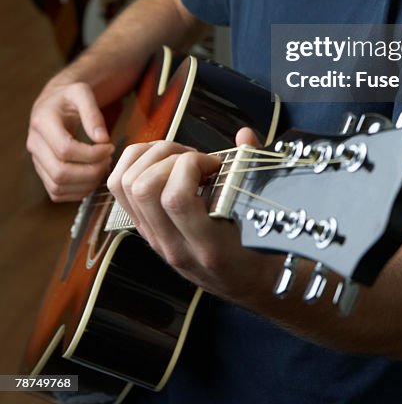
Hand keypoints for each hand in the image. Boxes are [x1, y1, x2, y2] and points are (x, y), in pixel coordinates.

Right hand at [26, 80, 114, 200]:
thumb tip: (102, 139)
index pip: (65, 149)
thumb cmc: (69, 96)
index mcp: (42, 122)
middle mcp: (34, 144)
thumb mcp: (83, 93)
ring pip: (57, 186)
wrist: (53, 103)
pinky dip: (77, 191)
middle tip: (108, 160)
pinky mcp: (42, 171)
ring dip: (86, 183)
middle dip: (90, 171)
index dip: (91, 154)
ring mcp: (36, 160)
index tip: (110, 147)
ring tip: (103, 168)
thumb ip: (93, 114)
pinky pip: (56, 192)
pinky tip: (93, 177)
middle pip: (60, 172)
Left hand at [106, 129, 261, 295]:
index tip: (215, 163)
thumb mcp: (264, 218)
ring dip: (150, 158)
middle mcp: (173, 245)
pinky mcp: (146, 230)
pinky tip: (164, 162)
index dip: (191, 166)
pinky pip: (120, 191)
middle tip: (194, 158)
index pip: (176, 199)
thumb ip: (252, 171)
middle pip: (142, 188)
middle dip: (168, 156)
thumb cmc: (259, 251)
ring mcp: (155, 238)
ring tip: (179, 158)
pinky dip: (135, 164)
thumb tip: (244, 135)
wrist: (247, 284)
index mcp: (207, 246)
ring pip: (125, 186)